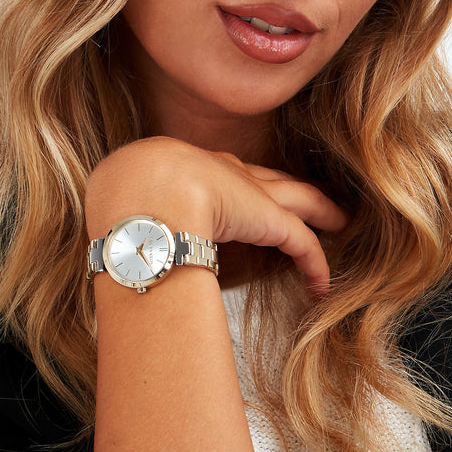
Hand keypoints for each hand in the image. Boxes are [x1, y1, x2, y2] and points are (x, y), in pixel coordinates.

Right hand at [85, 137, 347, 295]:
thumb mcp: (120, 194)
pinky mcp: (270, 220)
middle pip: (270, 178)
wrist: (147, 192)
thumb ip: (128, 211)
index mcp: (188, 166)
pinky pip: (303, 244)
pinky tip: (322, 285)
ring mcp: (250, 194)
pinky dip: (316, 264)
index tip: (251, 191)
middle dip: (290, 186)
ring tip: (340, 221)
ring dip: (322, 212)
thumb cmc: (123, 195)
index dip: (243, 183)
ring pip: (299, 199)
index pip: (226, 173)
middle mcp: (225, 172)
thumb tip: (111, 236)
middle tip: (311, 196)